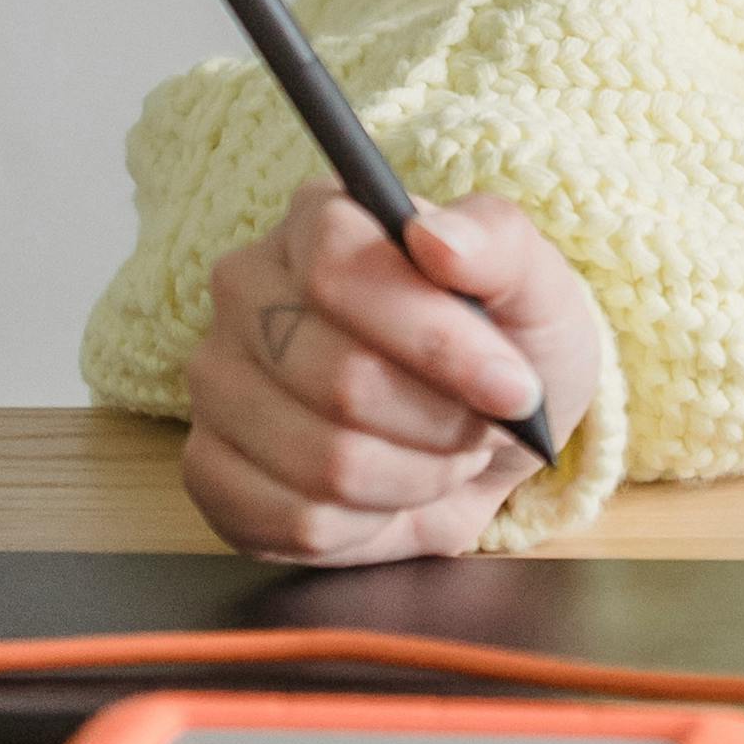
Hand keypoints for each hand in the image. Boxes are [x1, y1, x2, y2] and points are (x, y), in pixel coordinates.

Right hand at [183, 182, 601, 564]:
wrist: (486, 434)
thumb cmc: (506, 344)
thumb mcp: (534, 285)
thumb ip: (496, 243)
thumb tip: (435, 236)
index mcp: (319, 219)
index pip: (340, 267)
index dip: (435, 339)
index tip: (511, 386)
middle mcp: (247, 289)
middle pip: (340, 378)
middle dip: (439, 423)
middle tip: (480, 425)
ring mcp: (218, 382)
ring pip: (323, 461)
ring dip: (414, 477)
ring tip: (439, 456)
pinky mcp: (209, 470)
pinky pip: (293, 521)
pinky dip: (368, 523)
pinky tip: (388, 493)